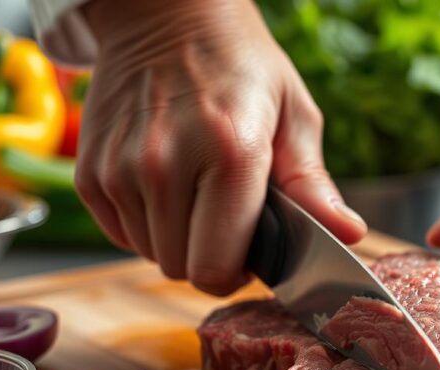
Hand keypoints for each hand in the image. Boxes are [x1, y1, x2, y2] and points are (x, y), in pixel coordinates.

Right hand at [77, 0, 365, 294]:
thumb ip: (313, 185)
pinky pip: (119, 233)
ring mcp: (118, 168)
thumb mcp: (294, 116)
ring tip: (195, 193)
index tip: (248, 256)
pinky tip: (164, 186)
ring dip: (175, 239)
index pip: (216, 267)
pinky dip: (143, 223)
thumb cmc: (240, 66)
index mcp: (229, 153)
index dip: (236, 274)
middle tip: (225, 219)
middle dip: (208, 257)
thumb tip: (350, 234)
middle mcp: (165, 164)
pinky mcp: (88, 171)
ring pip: (150, 254)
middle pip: (181, 268)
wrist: (165, 15)